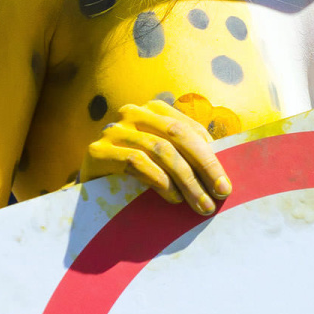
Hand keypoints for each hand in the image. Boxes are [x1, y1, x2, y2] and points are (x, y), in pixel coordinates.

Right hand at [81, 99, 233, 214]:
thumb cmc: (133, 174)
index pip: (189, 128)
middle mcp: (132, 113)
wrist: (89, 188)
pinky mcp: (98, 151)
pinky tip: (173, 198)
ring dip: (186, 180)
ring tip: (200, 204)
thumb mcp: (161, 159)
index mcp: (152, 110)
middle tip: (221, 193)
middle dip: (205, 166)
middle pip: (178, 136)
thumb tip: (222, 173)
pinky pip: (136, 162)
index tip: (225, 182)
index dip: (211, 155)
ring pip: (161, 150)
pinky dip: (160, 181)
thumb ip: (185, 155)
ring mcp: (113, 130)